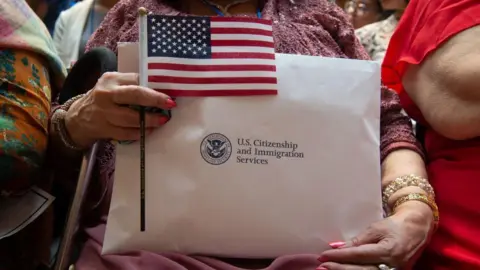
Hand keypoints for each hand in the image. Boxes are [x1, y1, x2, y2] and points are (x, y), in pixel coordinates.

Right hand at [65, 72, 175, 147]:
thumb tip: (160, 88)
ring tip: (162, 121)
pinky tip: (149, 131)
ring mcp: (104, 113)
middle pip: (135, 95)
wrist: (77, 118)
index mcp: (111, 79)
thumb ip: (131, 84)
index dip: (154, 87)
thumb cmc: (103, 99)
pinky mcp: (104, 129)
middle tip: (170, 105)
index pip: (136, 79)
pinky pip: (126, 133)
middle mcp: (106, 94)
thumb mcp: (112, 85)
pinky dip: (140, 133)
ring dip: (150, 120)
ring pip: (131, 117)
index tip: (169, 92)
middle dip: (155, 100)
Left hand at [317, 201, 434, 269]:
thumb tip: (338, 246)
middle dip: (339, 268)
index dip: (339, 255)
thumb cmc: (396, 225)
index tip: (324, 255)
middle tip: (322, 265)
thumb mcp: (376, 228)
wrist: (418, 228)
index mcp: (388, 251)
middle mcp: (392, 265)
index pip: (358, 255)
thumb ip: (358, 240)